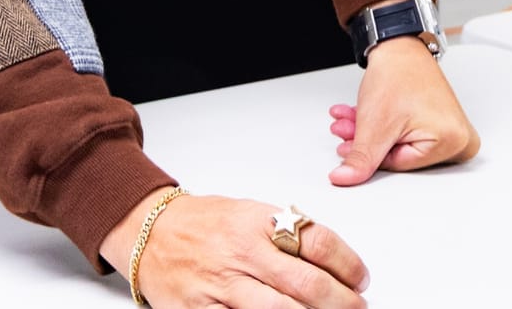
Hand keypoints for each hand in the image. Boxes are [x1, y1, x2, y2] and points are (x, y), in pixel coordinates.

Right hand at [99, 191, 368, 308]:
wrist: (150, 232)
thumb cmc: (203, 222)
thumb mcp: (248, 213)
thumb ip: (284, 232)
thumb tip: (328, 256)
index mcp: (258, 222)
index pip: (317, 241)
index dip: (348, 263)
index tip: (360, 277)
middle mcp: (242, 252)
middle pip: (305, 282)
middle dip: (340, 300)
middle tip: (357, 305)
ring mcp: (221, 285)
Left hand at [327, 36, 479, 185]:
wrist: (399, 45)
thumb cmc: (398, 73)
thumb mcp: (375, 124)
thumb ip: (360, 159)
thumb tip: (346, 179)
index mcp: (452, 141)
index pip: (400, 166)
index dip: (369, 154)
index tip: (348, 144)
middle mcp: (459, 137)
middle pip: (400, 154)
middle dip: (366, 142)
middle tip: (346, 128)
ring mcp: (451, 130)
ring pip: (399, 144)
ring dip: (370, 134)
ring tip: (351, 118)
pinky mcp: (441, 123)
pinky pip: (407, 135)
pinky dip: (382, 127)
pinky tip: (361, 116)